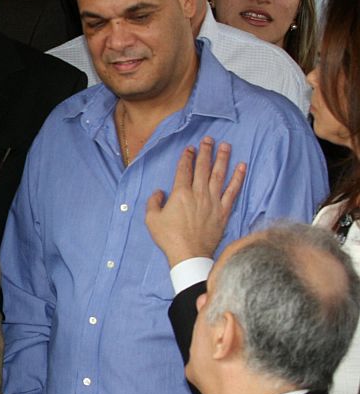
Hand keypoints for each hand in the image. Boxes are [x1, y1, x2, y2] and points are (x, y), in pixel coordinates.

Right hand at [145, 138, 246, 266]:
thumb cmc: (168, 237)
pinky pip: (232, 191)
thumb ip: (153, 202)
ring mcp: (213, 201)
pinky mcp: (223, 211)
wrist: (189, 254)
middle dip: (206, 151)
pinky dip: (238, 178)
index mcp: (180, 193)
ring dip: (223, 159)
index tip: (190, 147)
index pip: (184, 169)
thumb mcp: (151, 219)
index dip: (187, 156)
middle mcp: (198, 193)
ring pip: (219, 175)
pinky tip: (242, 167)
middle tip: (209, 139)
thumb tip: (159, 192)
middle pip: (203, 168)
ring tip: (226, 146)